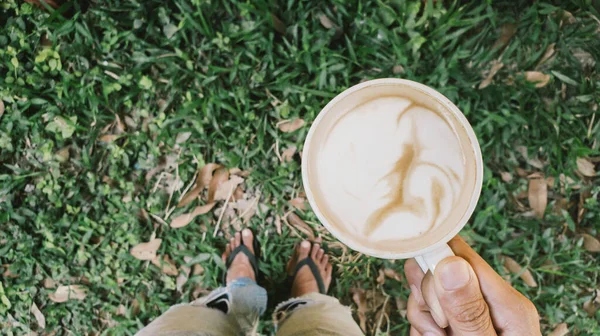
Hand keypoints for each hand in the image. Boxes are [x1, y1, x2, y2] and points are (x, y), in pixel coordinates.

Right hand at [403, 236, 540, 335]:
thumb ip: (468, 309)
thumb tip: (450, 263)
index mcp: (508, 303)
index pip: (463, 254)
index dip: (436, 261)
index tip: (423, 281)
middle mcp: (491, 302)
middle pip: (440, 271)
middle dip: (428, 298)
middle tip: (439, 330)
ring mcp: (472, 312)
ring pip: (428, 292)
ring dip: (423, 317)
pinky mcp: (457, 323)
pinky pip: (426, 312)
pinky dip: (423, 328)